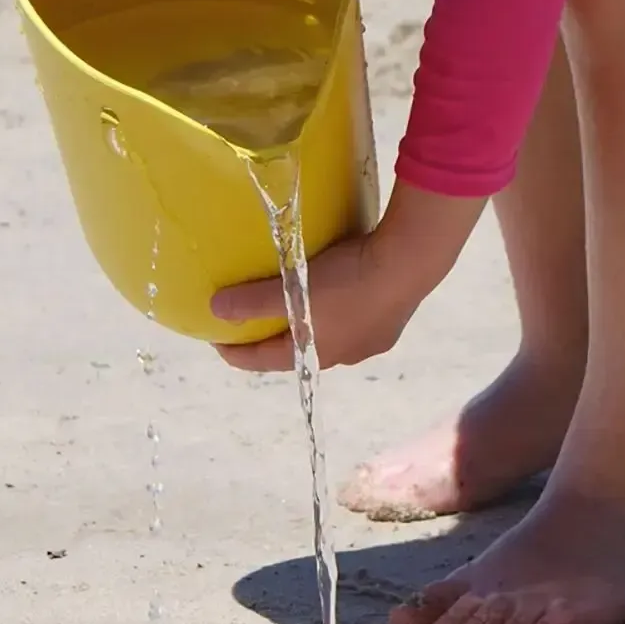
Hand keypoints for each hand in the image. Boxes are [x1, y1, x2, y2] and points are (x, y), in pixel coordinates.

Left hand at [210, 182, 486, 371]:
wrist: (409, 262)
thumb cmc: (348, 280)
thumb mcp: (294, 288)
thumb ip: (253, 301)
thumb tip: (215, 309)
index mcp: (317, 353)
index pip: (266, 361)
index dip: (238, 353)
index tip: (219, 341)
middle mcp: (346, 354)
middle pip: (300, 351)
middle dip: (276, 339)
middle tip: (256, 320)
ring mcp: (374, 339)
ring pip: (332, 337)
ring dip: (312, 326)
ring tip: (300, 303)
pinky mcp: (394, 319)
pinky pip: (358, 319)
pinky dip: (341, 312)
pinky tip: (343, 292)